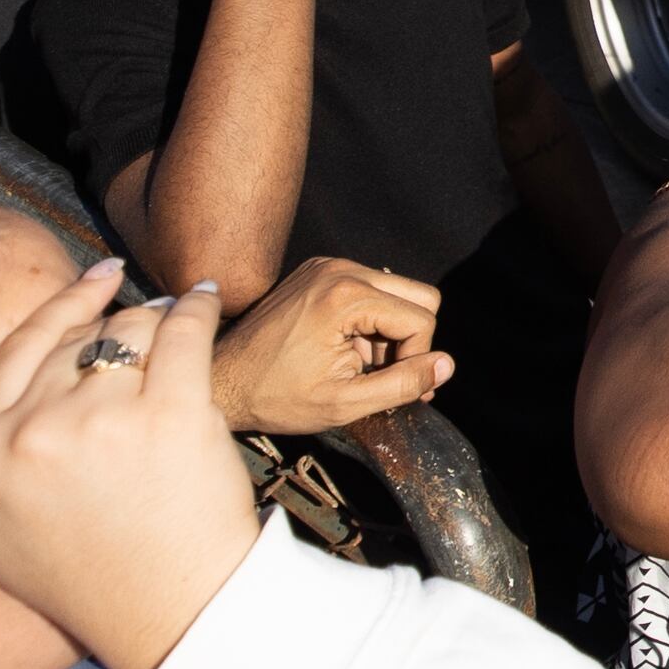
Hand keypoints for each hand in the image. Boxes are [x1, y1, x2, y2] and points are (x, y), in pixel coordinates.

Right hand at [0, 260, 261, 668]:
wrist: (169, 617)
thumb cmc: (91, 579)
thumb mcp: (0, 529)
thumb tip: (17, 393)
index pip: (16, 351)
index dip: (59, 308)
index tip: (93, 283)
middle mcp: (31, 432)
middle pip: (79, 340)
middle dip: (117, 329)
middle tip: (146, 326)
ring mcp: (101, 420)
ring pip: (132, 330)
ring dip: (159, 324)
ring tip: (179, 331)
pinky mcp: (171, 414)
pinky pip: (186, 333)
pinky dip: (200, 310)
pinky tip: (206, 302)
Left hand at [206, 254, 450, 433]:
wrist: (220, 380)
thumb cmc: (275, 396)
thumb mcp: (344, 403)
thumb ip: (401, 385)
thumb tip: (447, 366)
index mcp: (347, 296)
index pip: (422, 318)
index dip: (417, 359)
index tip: (396, 388)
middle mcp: (340, 269)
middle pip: (419, 296)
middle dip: (409, 341)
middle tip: (382, 376)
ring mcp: (326, 266)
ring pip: (396, 292)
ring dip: (387, 332)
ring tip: (357, 366)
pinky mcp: (317, 272)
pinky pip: (369, 289)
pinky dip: (368, 321)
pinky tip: (342, 349)